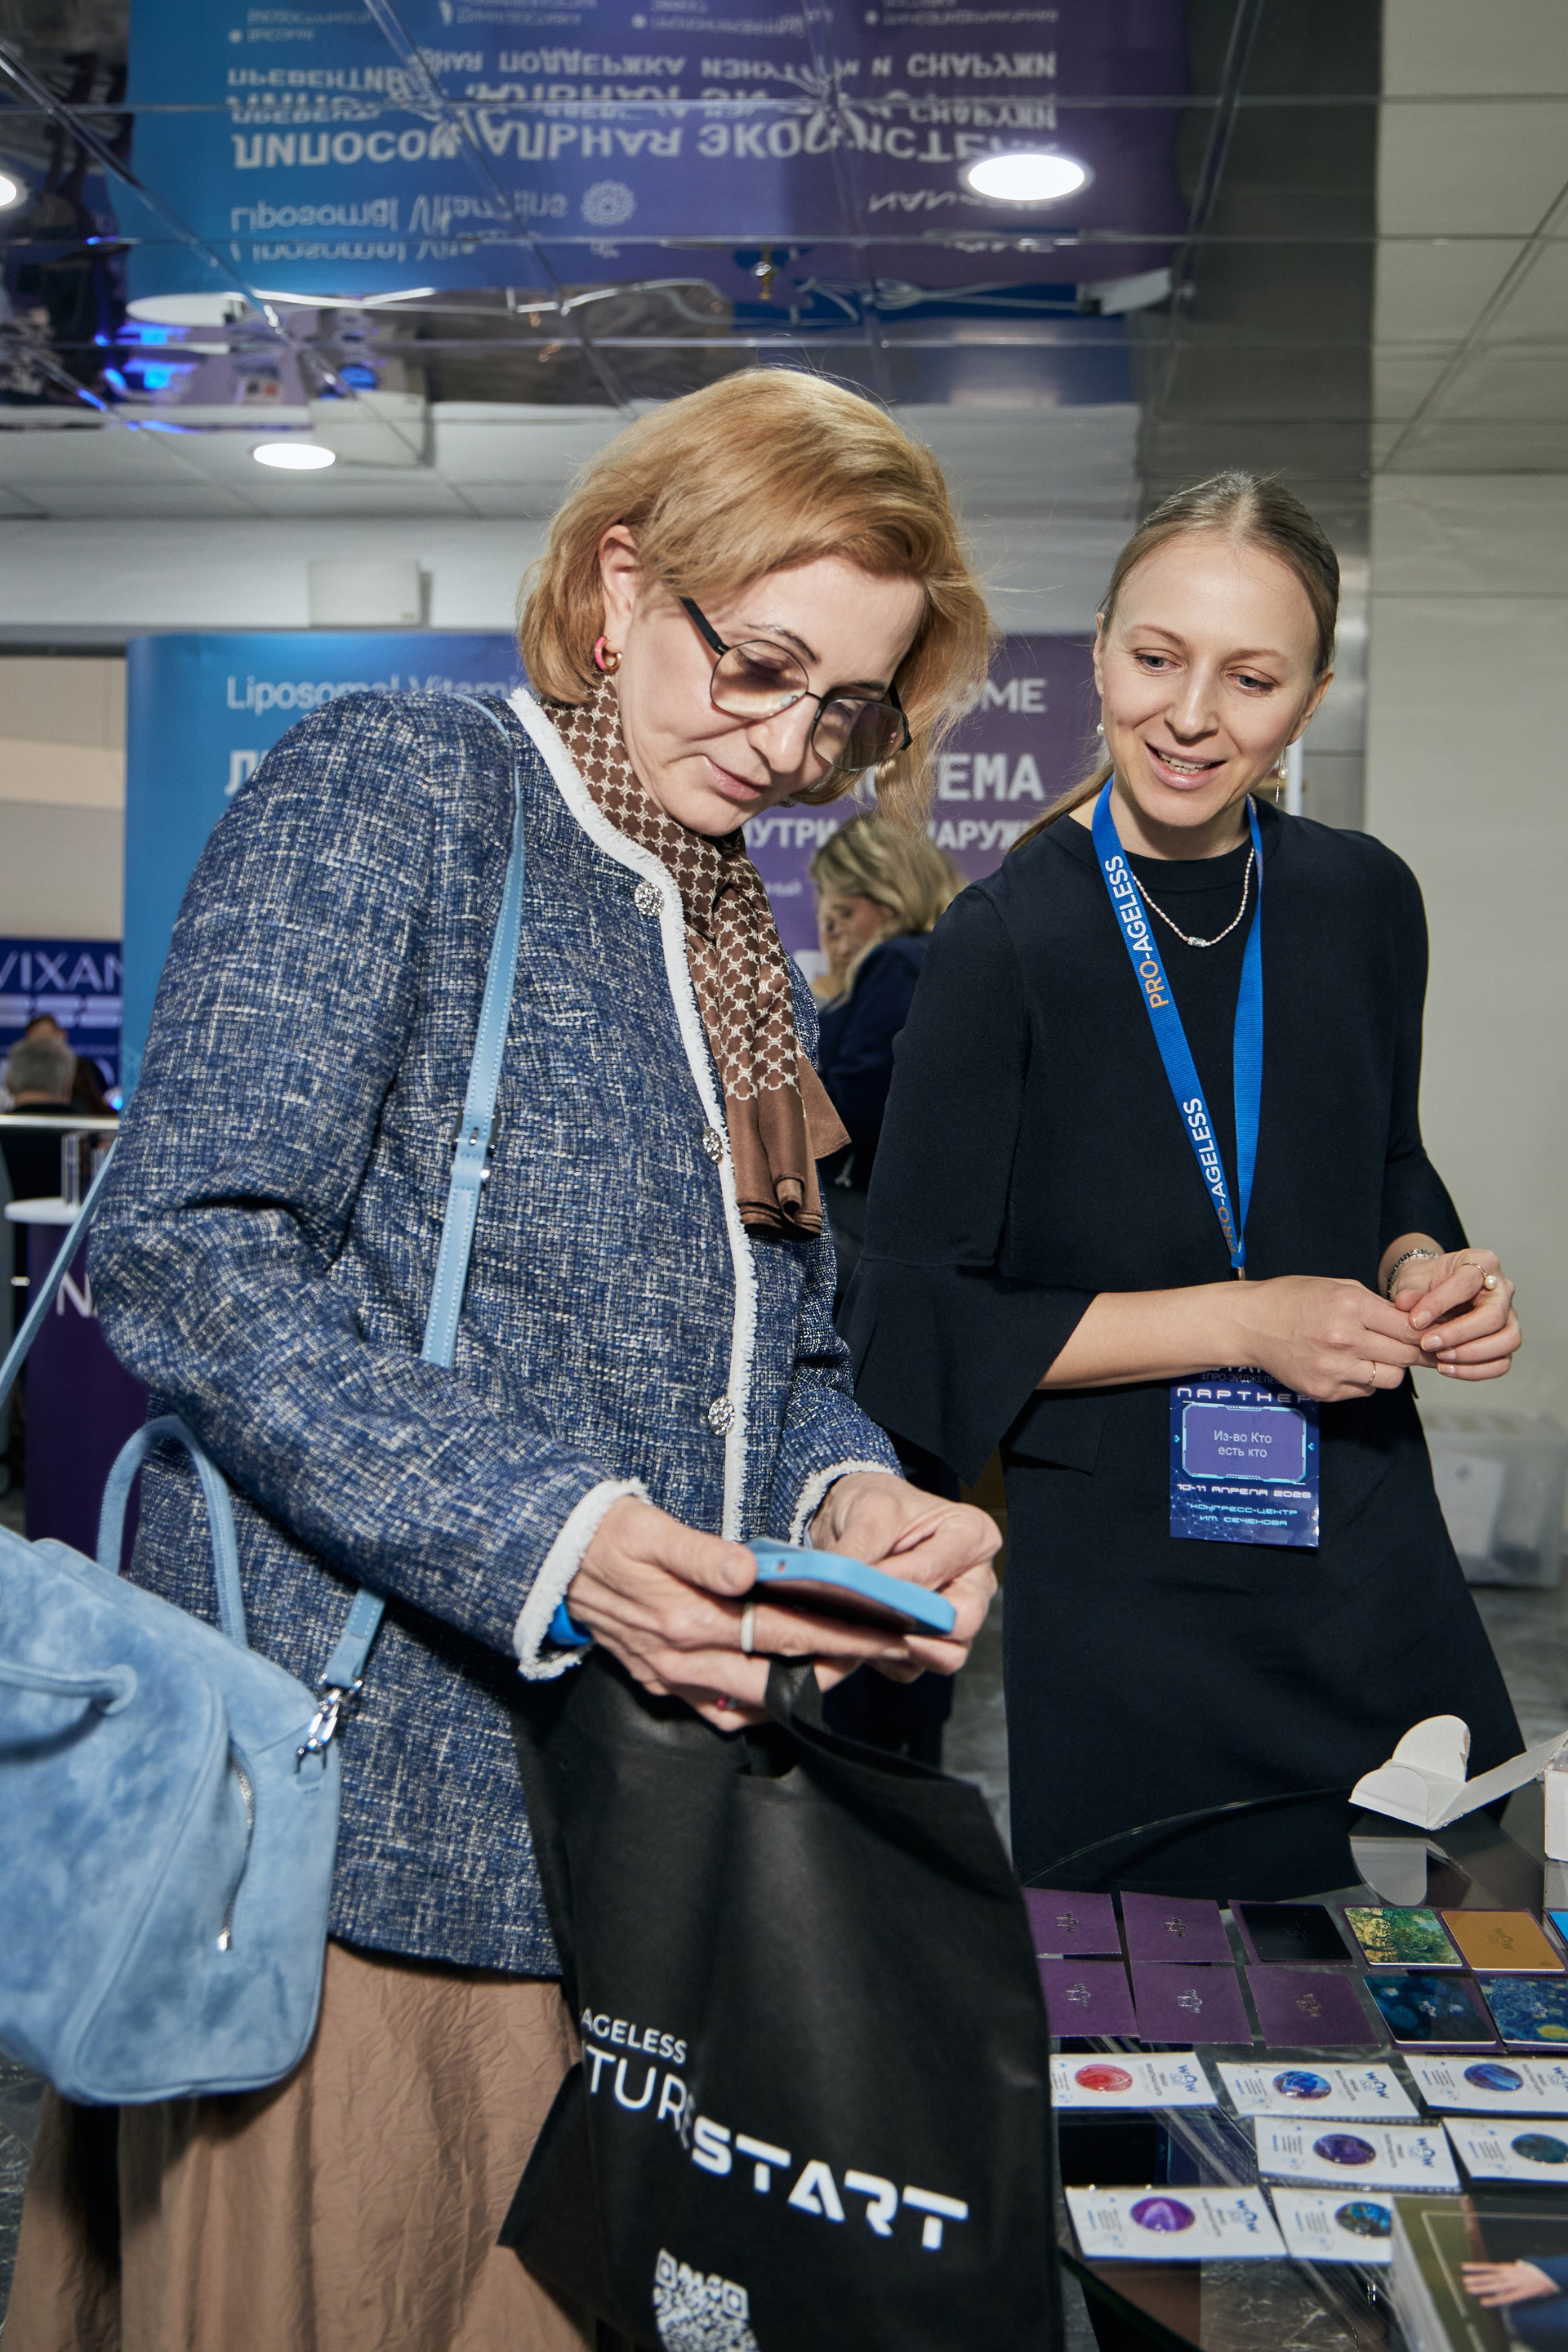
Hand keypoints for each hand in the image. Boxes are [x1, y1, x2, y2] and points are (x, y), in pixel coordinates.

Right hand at [566, 1495, 933, 1732]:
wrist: (552, 1561)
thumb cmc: (609, 1535)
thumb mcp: (652, 1529)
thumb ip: (702, 1553)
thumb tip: (749, 1571)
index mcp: (687, 1619)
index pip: (784, 1633)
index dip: (840, 1634)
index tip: (885, 1630)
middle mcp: (682, 1659)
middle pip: (779, 1674)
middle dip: (839, 1664)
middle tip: (888, 1651)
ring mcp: (670, 1679)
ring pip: (753, 1701)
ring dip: (801, 1688)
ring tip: (846, 1667)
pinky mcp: (658, 1683)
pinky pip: (718, 1710)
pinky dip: (756, 1705)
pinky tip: (779, 1688)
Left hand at [809, 1471, 998, 1684]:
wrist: (857, 1521)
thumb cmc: (876, 1507)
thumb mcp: (868, 1511)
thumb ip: (861, 1549)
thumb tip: (844, 1589)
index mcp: (972, 1536)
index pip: (937, 1569)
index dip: (895, 1583)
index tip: (858, 1588)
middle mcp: (975, 1581)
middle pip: (961, 1622)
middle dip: (911, 1624)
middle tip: (865, 1618)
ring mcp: (958, 1619)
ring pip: (944, 1655)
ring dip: (898, 1647)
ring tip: (857, 1630)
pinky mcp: (931, 1645)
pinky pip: (913, 1668)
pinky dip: (882, 1659)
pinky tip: (856, 1637)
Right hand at [1228, 1275, 1423, 1402]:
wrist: (1250, 1323)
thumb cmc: (1294, 1299)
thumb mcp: (1338, 1287)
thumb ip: (1377, 1305)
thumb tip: (1415, 1323)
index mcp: (1350, 1307)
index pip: (1408, 1327)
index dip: (1427, 1332)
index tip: (1436, 1334)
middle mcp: (1344, 1340)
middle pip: (1405, 1355)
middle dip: (1417, 1352)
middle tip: (1422, 1349)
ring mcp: (1334, 1369)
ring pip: (1390, 1378)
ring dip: (1390, 1367)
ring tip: (1375, 1354)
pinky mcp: (1324, 1390)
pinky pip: (1364, 1389)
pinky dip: (1364, 1378)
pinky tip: (1347, 1363)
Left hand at [1393, 1246, 1520, 1382]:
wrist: (1432, 1292)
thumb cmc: (1427, 1282)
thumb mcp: (1414, 1279)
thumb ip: (1411, 1290)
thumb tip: (1404, 1303)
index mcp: (1482, 1262)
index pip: (1466, 1283)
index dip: (1440, 1303)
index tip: (1414, 1321)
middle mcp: (1502, 1288)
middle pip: (1494, 1316)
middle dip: (1458, 1334)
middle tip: (1427, 1343)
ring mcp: (1509, 1316)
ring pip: (1508, 1340)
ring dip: (1471, 1355)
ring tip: (1439, 1358)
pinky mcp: (1505, 1340)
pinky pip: (1503, 1362)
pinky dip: (1476, 1370)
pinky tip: (1447, 1368)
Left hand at [1463, 2263, 1560, 2307]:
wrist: (1549, 2275)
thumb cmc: (1537, 2272)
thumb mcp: (1524, 2267)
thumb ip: (1518, 2266)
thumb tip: (1518, 2263)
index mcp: (1508, 2268)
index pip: (1489, 2267)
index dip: (1476, 2267)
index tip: (1464, 2267)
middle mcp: (1508, 2275)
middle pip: (1489, 2277)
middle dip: (1476, 2279)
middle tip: (1463, 2281)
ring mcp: (1513, 2284)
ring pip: (1494, 2286)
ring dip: (1481, 2288)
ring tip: (1468, 2289)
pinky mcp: (1519, 2293)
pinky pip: (1504, 2298)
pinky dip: (1494, 2300)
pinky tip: (1484, 2302)